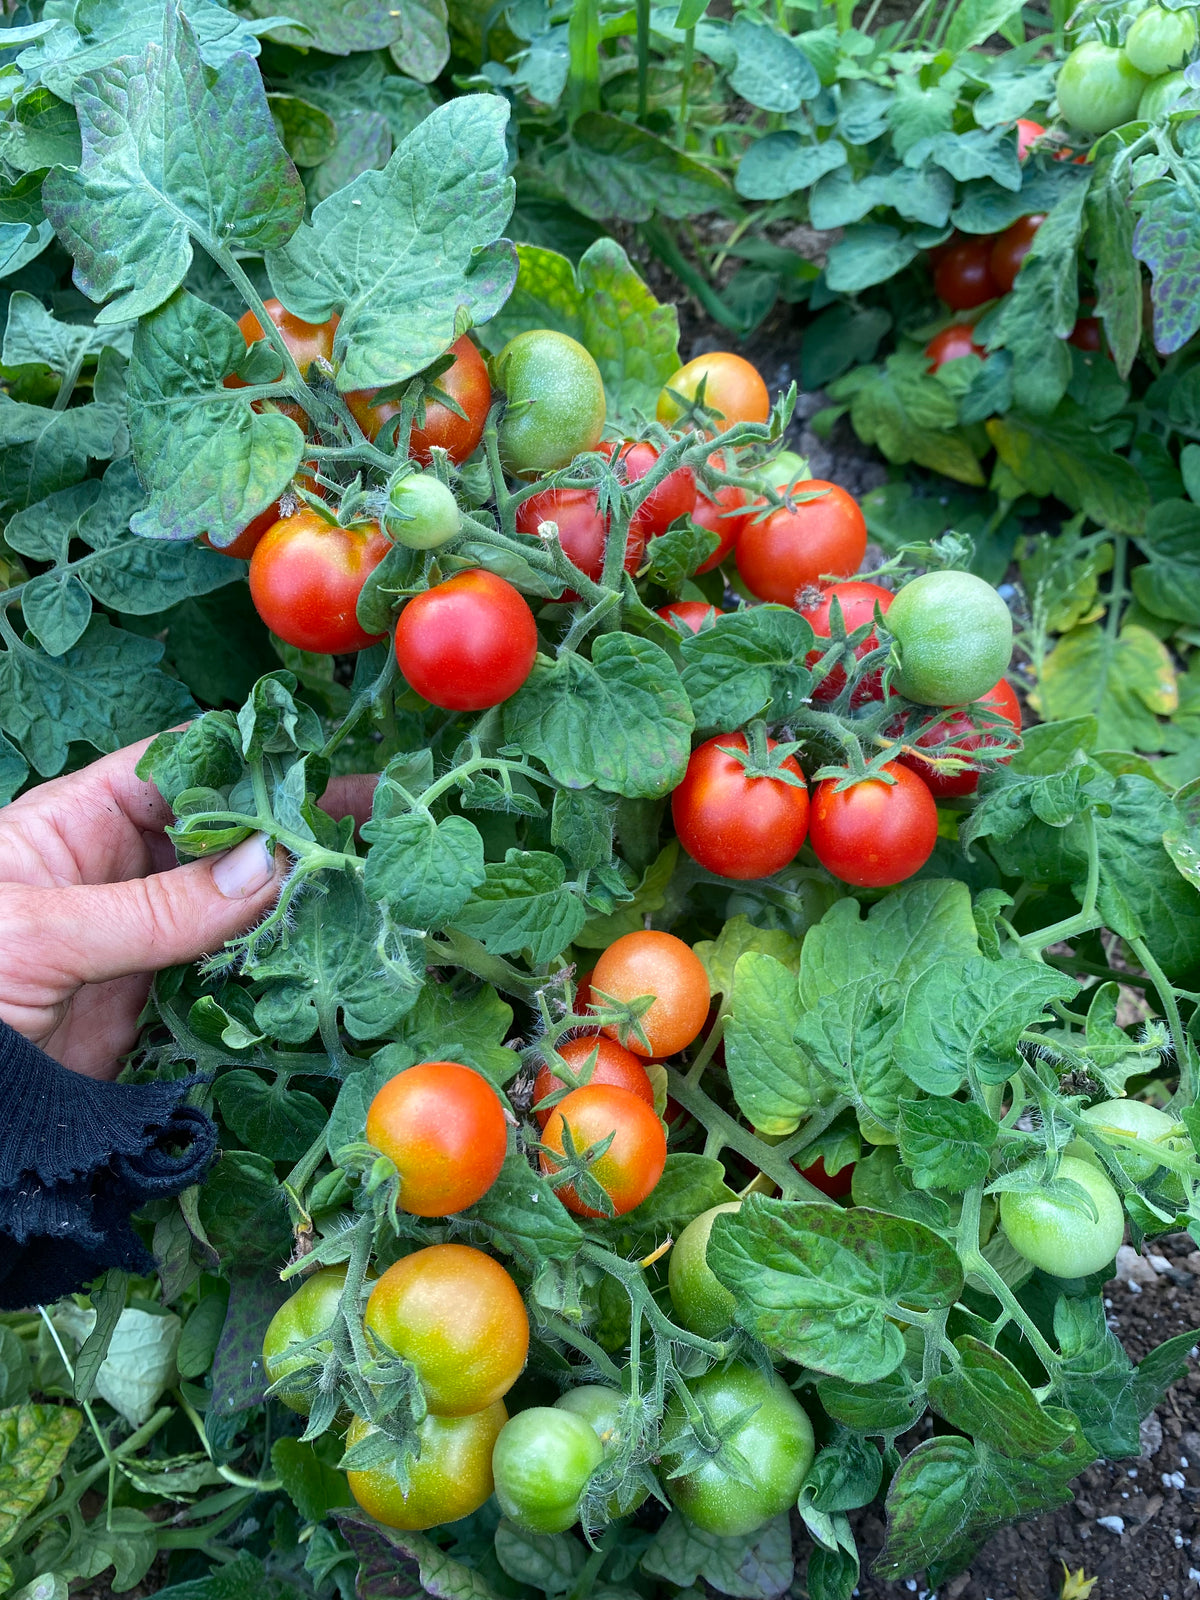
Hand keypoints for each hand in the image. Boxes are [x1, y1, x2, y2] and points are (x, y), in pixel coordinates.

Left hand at [0, 736, 374, 1079]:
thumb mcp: (38, 933)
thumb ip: (156, 906)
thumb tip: (271, 866)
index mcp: (74, 823)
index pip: (176, 767)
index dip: (246, 758)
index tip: (321, 760)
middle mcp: (114, 871)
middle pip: (219, 832)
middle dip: (291, 824)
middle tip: (376, 820)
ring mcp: (139, 938)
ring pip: (235, 903)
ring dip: (297, 896)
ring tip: (371, 883)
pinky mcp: (155, 1003)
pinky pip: (229, 974)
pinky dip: (277, 967)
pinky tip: (326, 953)